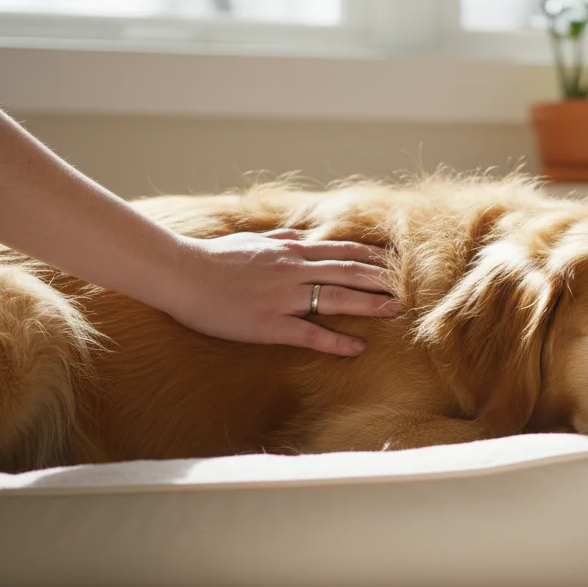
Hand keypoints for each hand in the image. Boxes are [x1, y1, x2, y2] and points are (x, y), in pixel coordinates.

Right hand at [157, 229, 402, 355]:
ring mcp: (283, 298)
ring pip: (337, 299)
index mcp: (290, 253)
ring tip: (395, 311)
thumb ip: (283, 242)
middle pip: (348, 273)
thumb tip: (304, 238)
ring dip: (370, 305)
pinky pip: (310, 334)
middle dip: (381, 281)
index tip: (395, 265)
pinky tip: (357, 348)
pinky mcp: (269, 324)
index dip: (371, 259)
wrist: (180, 273)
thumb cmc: (213, 258)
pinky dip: (336, 341)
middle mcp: (293, 272)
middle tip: (408, 289)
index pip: (342, 252)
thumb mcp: (254, 242)